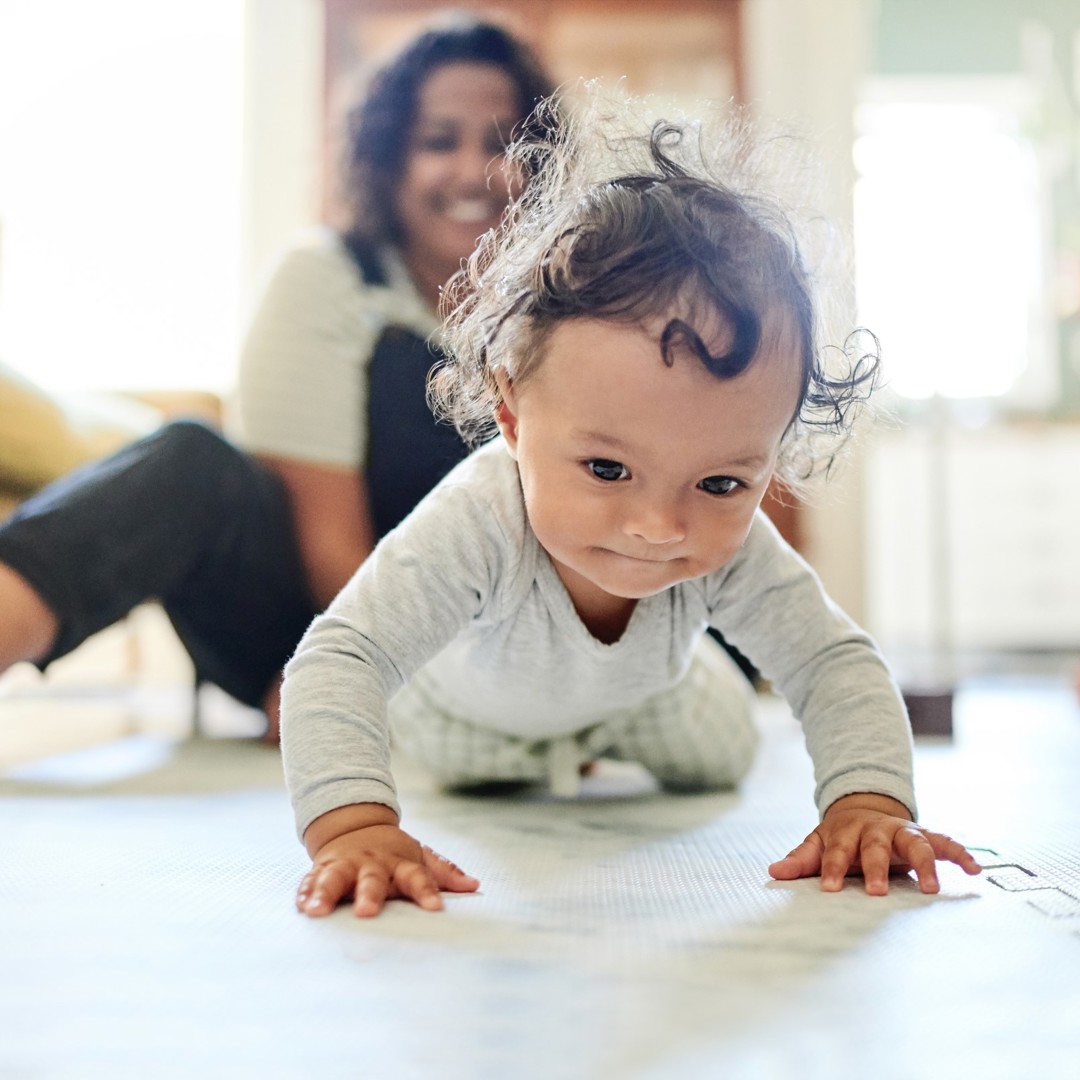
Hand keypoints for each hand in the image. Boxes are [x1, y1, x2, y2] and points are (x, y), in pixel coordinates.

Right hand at [297, 822, 479, 917]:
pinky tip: (302, 907)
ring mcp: (344, 866)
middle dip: (369, 895)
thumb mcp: (419, 856)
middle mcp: (371, 864)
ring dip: (325, 894)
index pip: (417, 876)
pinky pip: (310, 881)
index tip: (436, 909)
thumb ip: (444, 872)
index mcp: (399, 862)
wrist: (354, 827)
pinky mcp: (321, 870)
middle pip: (372, 879)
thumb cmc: (392, 852)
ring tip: (317, 912)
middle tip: (367, 913)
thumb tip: (474, 885)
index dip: (427, 892)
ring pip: (334, 879)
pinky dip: (306, 893)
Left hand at [768, 792, 981, 895]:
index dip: (830, 869)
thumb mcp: (818, 843)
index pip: (837, 851)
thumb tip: (774, 873)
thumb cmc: (841, 836)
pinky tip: (975, 870)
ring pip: (916, 843)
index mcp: (848, 831)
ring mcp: (904, 831)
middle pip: (876, 846)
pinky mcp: (926, 836)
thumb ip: (801, 860)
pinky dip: (961, 854)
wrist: (865, 810)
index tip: (826, 889)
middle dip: (877, 868)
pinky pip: (946, 843)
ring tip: (932, 888)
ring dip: (925, 864)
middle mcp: (878, 829)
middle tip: (876, 892)